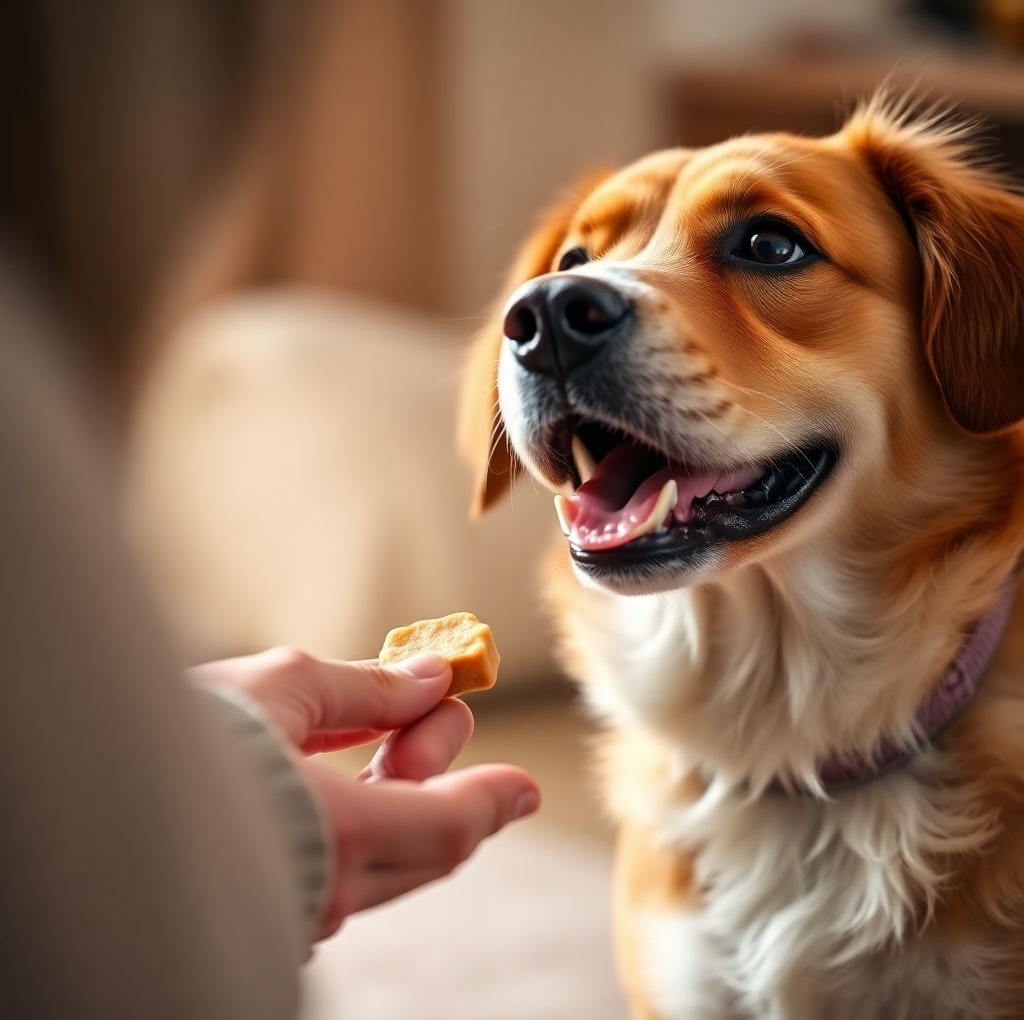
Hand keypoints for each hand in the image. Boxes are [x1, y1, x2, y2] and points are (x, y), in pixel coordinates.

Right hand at [189, 647, 539, 938]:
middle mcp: (323, 889)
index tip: (527, 786)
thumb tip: (427, 677)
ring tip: (391, 726)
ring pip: (384, 859)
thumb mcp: (278, 687)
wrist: (84, 788)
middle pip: (425, 845)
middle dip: (444, 774)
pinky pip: (339, 869)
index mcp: (337, 834)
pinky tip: (339, 769)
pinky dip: (361, 820)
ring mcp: (293, 909)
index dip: (493, 800)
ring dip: (402, 793)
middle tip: (436, 711)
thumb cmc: (177, 734)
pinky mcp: (266, 906)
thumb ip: (364, 687)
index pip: (449, 828)